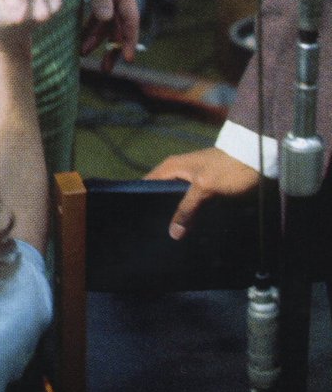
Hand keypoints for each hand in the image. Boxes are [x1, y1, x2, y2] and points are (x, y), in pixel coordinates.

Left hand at [71, 0, 139, 60]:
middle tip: (107, 68)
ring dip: (99, 39)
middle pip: (120, 25)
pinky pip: (99, 14)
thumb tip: (106, 18)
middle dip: (114, 47)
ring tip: (85, 54)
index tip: (127, 58)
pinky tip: (83, 39)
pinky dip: (92, 28)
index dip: (129, 39)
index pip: (130, 18)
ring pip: (108, 22)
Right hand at [145, 148, 259, 239]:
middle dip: (157, 210)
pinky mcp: (201, 186)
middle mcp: (177, 170)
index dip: (141, 199)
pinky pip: (187, 201)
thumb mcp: (204, 187)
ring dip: (173, 213)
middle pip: (159, 193)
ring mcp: (189, 178)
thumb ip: (187, 208)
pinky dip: (186, 212)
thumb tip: (173, 232)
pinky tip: (186, 226)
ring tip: (169, 233)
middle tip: (153, 232)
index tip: (138, 219)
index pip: (147, 183)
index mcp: (171, 166)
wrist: (252, 158)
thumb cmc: (226, 168)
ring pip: (174, 198)